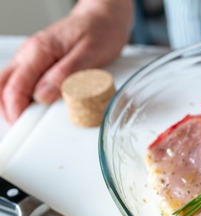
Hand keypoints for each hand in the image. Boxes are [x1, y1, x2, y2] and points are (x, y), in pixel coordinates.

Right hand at [0, 0, 132, 123]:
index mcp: (39, 51)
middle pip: (3, 85)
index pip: (15, 85)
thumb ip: (65, 75)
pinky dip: (23, 95)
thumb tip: (43, 95)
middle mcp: (30, 53)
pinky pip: (22, 80)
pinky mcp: (39, 62)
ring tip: (28, 120)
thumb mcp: (89, 55)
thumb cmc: (99, 31)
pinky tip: (34, 106)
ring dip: (13, 103)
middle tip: (22, 127)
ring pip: (9, 83)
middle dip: (8, 108)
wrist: (103, 17)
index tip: (23, 125)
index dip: (16, 109)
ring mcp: (32, 57)